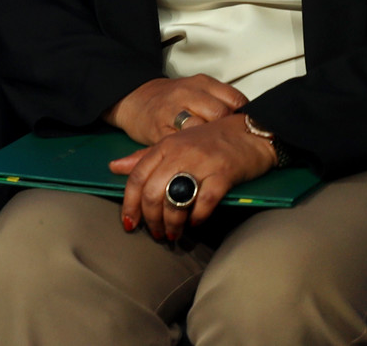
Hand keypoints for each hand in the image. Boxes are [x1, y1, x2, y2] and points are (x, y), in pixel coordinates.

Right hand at [102, 75, 247, 145]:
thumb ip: (220, 101)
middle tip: (228, 143)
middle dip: (227, 132)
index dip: (242, 117)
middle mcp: (186, 93)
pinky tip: (198, 159)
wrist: (134, 99)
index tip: (243, 129)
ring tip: (213, 153)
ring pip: (200, 130)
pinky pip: (182, 147)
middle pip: (219, 114)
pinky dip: (192, 156)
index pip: (234, 99)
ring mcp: (171, 112)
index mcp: (200, 83)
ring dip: (210, 145)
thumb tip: (250, 120)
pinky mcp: (159, 132)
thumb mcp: (196, 91)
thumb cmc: (173, 100)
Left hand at [108, 114, 276, 240]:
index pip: (137, 177)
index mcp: (164, 146)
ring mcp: (202, 163)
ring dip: (172, 223)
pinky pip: (205, 202)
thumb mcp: (174, 143)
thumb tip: (115, 167)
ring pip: (175, 199)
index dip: (130, 204)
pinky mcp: (224, 174)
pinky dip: (198, 217)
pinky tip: (196, 224)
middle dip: (151, 219)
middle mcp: (179, 153)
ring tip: (174, 233)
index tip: (129, 223)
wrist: (251, 132)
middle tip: (156, 233)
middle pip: (153, 192)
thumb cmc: (212, 140)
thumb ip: (145, 156)